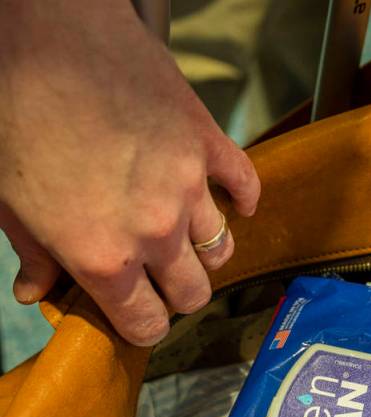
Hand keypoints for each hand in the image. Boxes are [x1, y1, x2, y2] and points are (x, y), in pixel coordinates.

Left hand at [0, 0, 259, 345]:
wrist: (45, 34)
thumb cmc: (14, 111)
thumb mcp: (9, 198)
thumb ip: (36, 254)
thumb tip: (39, 292)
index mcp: (103, 255)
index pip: (146, 323)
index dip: (142, 328)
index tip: (139, 319)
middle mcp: (155, 230)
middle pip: (193, 294)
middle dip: (176, 295)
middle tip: (158, 278)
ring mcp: (189, 186)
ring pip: (223, 249)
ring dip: (205, 253)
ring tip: (185, 238)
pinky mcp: (208, 143)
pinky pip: (246, 186)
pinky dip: (243, 201)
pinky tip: (233, 205)